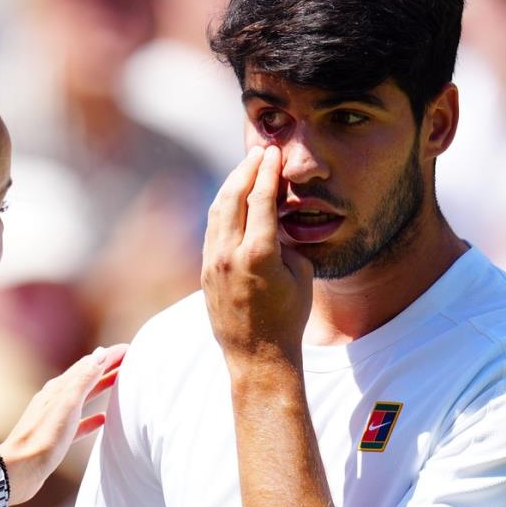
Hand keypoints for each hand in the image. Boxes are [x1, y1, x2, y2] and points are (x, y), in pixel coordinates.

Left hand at [0, 344, 127, 503]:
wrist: (20, 470)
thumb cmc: (43, 437)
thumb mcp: (67, 404)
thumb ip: (83, 379)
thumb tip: (98, 354)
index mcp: (59, 388)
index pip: (88, 365)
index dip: (108, 355)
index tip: (128, 348)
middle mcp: (56, 399)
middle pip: (86, 378)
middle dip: (106, 368)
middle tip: (128, 361)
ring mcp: (56, 418)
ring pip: (84, 398)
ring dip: (101, 388)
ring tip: (118, 383)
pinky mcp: (57, 437)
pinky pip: (79, 422)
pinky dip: (92, 418)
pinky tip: (101, 420)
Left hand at [201, 144, 312, 365]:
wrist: (258, 355)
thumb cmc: (289, 317)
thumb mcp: (301, 275)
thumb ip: (286, 241)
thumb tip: (276, 219)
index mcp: (258, 255)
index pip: (261, 199)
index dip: (267, 172)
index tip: (273, 153)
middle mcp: (230, 255)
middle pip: (234, 197)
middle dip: (246, 170)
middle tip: (259, 151)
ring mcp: (213, 263)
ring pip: (218, 210)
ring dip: (231, 185)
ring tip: (245, 167)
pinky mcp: (205, 270)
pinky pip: (212, 228)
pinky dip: (222, 207)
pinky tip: (231, 197)